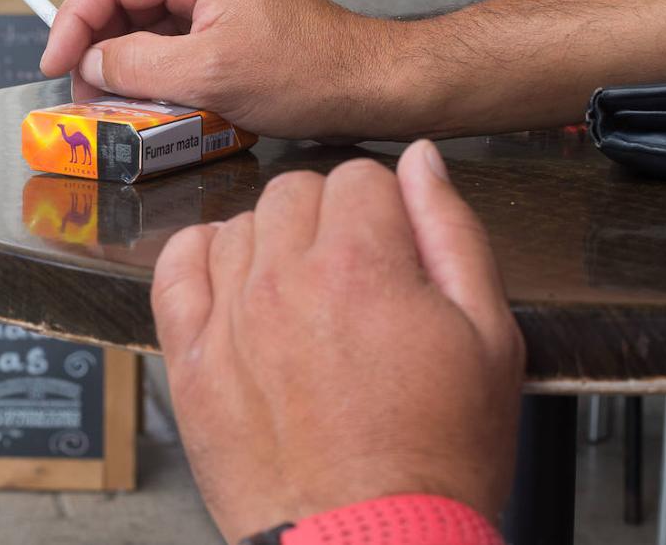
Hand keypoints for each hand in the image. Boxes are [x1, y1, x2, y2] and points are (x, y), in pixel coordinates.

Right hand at [44, 0, 415, 140]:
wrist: (371, 88)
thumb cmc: (311, 73)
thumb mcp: (212, 73)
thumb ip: (141, 65)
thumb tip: (93, 64)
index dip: (73, 19)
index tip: (55, 62)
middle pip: (123, 2)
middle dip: (95, 47)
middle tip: (83, 94)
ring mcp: (217, 9)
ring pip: (145, 32)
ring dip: (125, 68)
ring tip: (116, 107)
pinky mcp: (227, 38)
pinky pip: (173, 53)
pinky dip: (155, 80)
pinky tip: (153, 108)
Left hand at [151, 140, 524, 542]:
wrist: (369, 543)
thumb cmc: (436, 455)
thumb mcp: (490, 337)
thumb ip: (452, 232)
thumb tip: (421, 159)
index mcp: (359, 264)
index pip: (358, 175)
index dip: (384, 207)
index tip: (393, 243)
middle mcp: (283, 279)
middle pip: (293, 191)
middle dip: (329, 217)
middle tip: (354, 272)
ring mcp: (228, 317)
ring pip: (238, 224)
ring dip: (271, 242)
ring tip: (304, 295)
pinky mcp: (191, 359)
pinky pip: (175, 269)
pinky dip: (199, 258)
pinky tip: (231, 279)